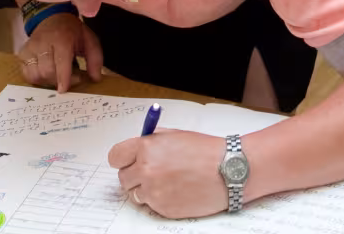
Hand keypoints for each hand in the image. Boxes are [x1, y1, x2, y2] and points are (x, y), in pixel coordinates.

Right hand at [18, 12, 103, 91]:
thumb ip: (95, 59)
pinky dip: (36, 78)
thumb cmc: (72, 31)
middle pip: (47, 71)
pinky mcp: (22, 53)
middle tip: (70, 78)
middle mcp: (43, 43)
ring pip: (35, 75)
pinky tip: (45, 74)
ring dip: (47, 81)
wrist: (52, 17)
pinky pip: (26, 74)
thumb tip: (96, 79)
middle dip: (58, 80)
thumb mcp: (89, 40)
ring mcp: (30, 48)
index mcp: (62, 38)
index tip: (64, 90)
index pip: (61, 61)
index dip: (63, 78)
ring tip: (57, 75)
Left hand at [111, 129, 230, 218]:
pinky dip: (160, 200)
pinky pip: (151, 205)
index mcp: (147, 148)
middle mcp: (146, 170)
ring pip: (135, 193)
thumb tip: (136, 147)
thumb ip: (152, 140)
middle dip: (135, 175)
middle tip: (152, 172)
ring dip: (146, 189)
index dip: (122, 159)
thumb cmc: (206, 151)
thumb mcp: (175, 135)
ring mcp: (154, 192)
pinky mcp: (163, 208)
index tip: (127, 161)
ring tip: (168, 181)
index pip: (115, 157)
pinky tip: (177, 190)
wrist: (228, 170)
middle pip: (123, 178)